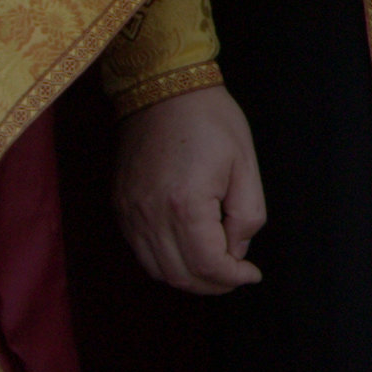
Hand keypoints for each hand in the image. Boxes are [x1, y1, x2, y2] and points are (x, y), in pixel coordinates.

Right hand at [116, 87, 267, 293]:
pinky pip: (140, 250)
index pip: (209, 265)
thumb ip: (246, 216)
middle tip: (235, 274)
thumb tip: (237, 250)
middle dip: (213, 284)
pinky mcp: (120, 205)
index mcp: (186, 205)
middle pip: (180, 276)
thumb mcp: (245, 165)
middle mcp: (150, 215)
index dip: (234, 278)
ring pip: (157, 270)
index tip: (251, 273)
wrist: (163, 87)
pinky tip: (187, 249)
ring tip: (214, 266)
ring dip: (188, 277)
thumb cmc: (209, 120)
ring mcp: (130, 212)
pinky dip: (165, 261)